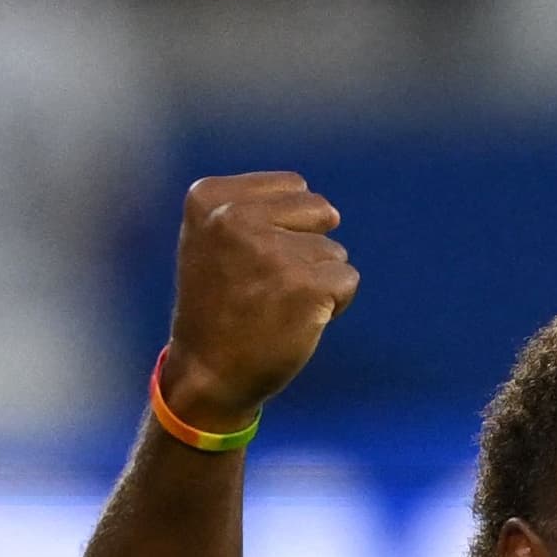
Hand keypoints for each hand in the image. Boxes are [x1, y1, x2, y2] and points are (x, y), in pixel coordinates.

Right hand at [158, 172, 359, 433]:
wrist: (208, 370)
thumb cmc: (219, 304)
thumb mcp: (213, 238)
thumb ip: (254, 208)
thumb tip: (325, 206)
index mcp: (209, 196)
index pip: (294, 187)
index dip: (288, 225)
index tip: (252, 257)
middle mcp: (236, 217)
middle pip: (320, 210)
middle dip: (309, 245)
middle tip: (270, 282)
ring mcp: (271, 251)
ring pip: (334, 250)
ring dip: (318, 279)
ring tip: (278, 304)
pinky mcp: (304, 285)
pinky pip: (347, 280)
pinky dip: (334, 302)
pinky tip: (298, 319)